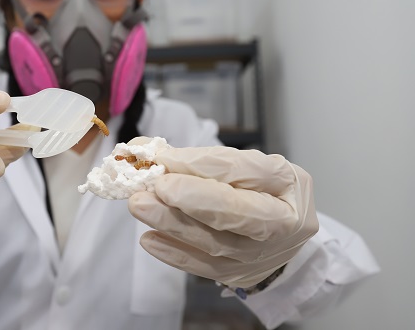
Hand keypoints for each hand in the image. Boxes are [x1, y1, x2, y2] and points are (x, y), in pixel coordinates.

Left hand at [128, 145, 318, 287]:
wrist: (282, 234)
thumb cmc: (262, 190)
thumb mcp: (248, 165)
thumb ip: (208, 160)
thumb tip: (158, 155)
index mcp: (289, 184)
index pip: (244, 171)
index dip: (202, 165)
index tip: (165, 157)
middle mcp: (281, 223)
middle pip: (235, 213)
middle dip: (191, 199)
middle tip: (155, 187)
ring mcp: (260, 255)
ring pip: (213, 243)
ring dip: (172, 223)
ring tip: (140, 205)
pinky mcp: (238, 275)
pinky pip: (203, 267)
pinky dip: (174, 253)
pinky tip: (149, 238)